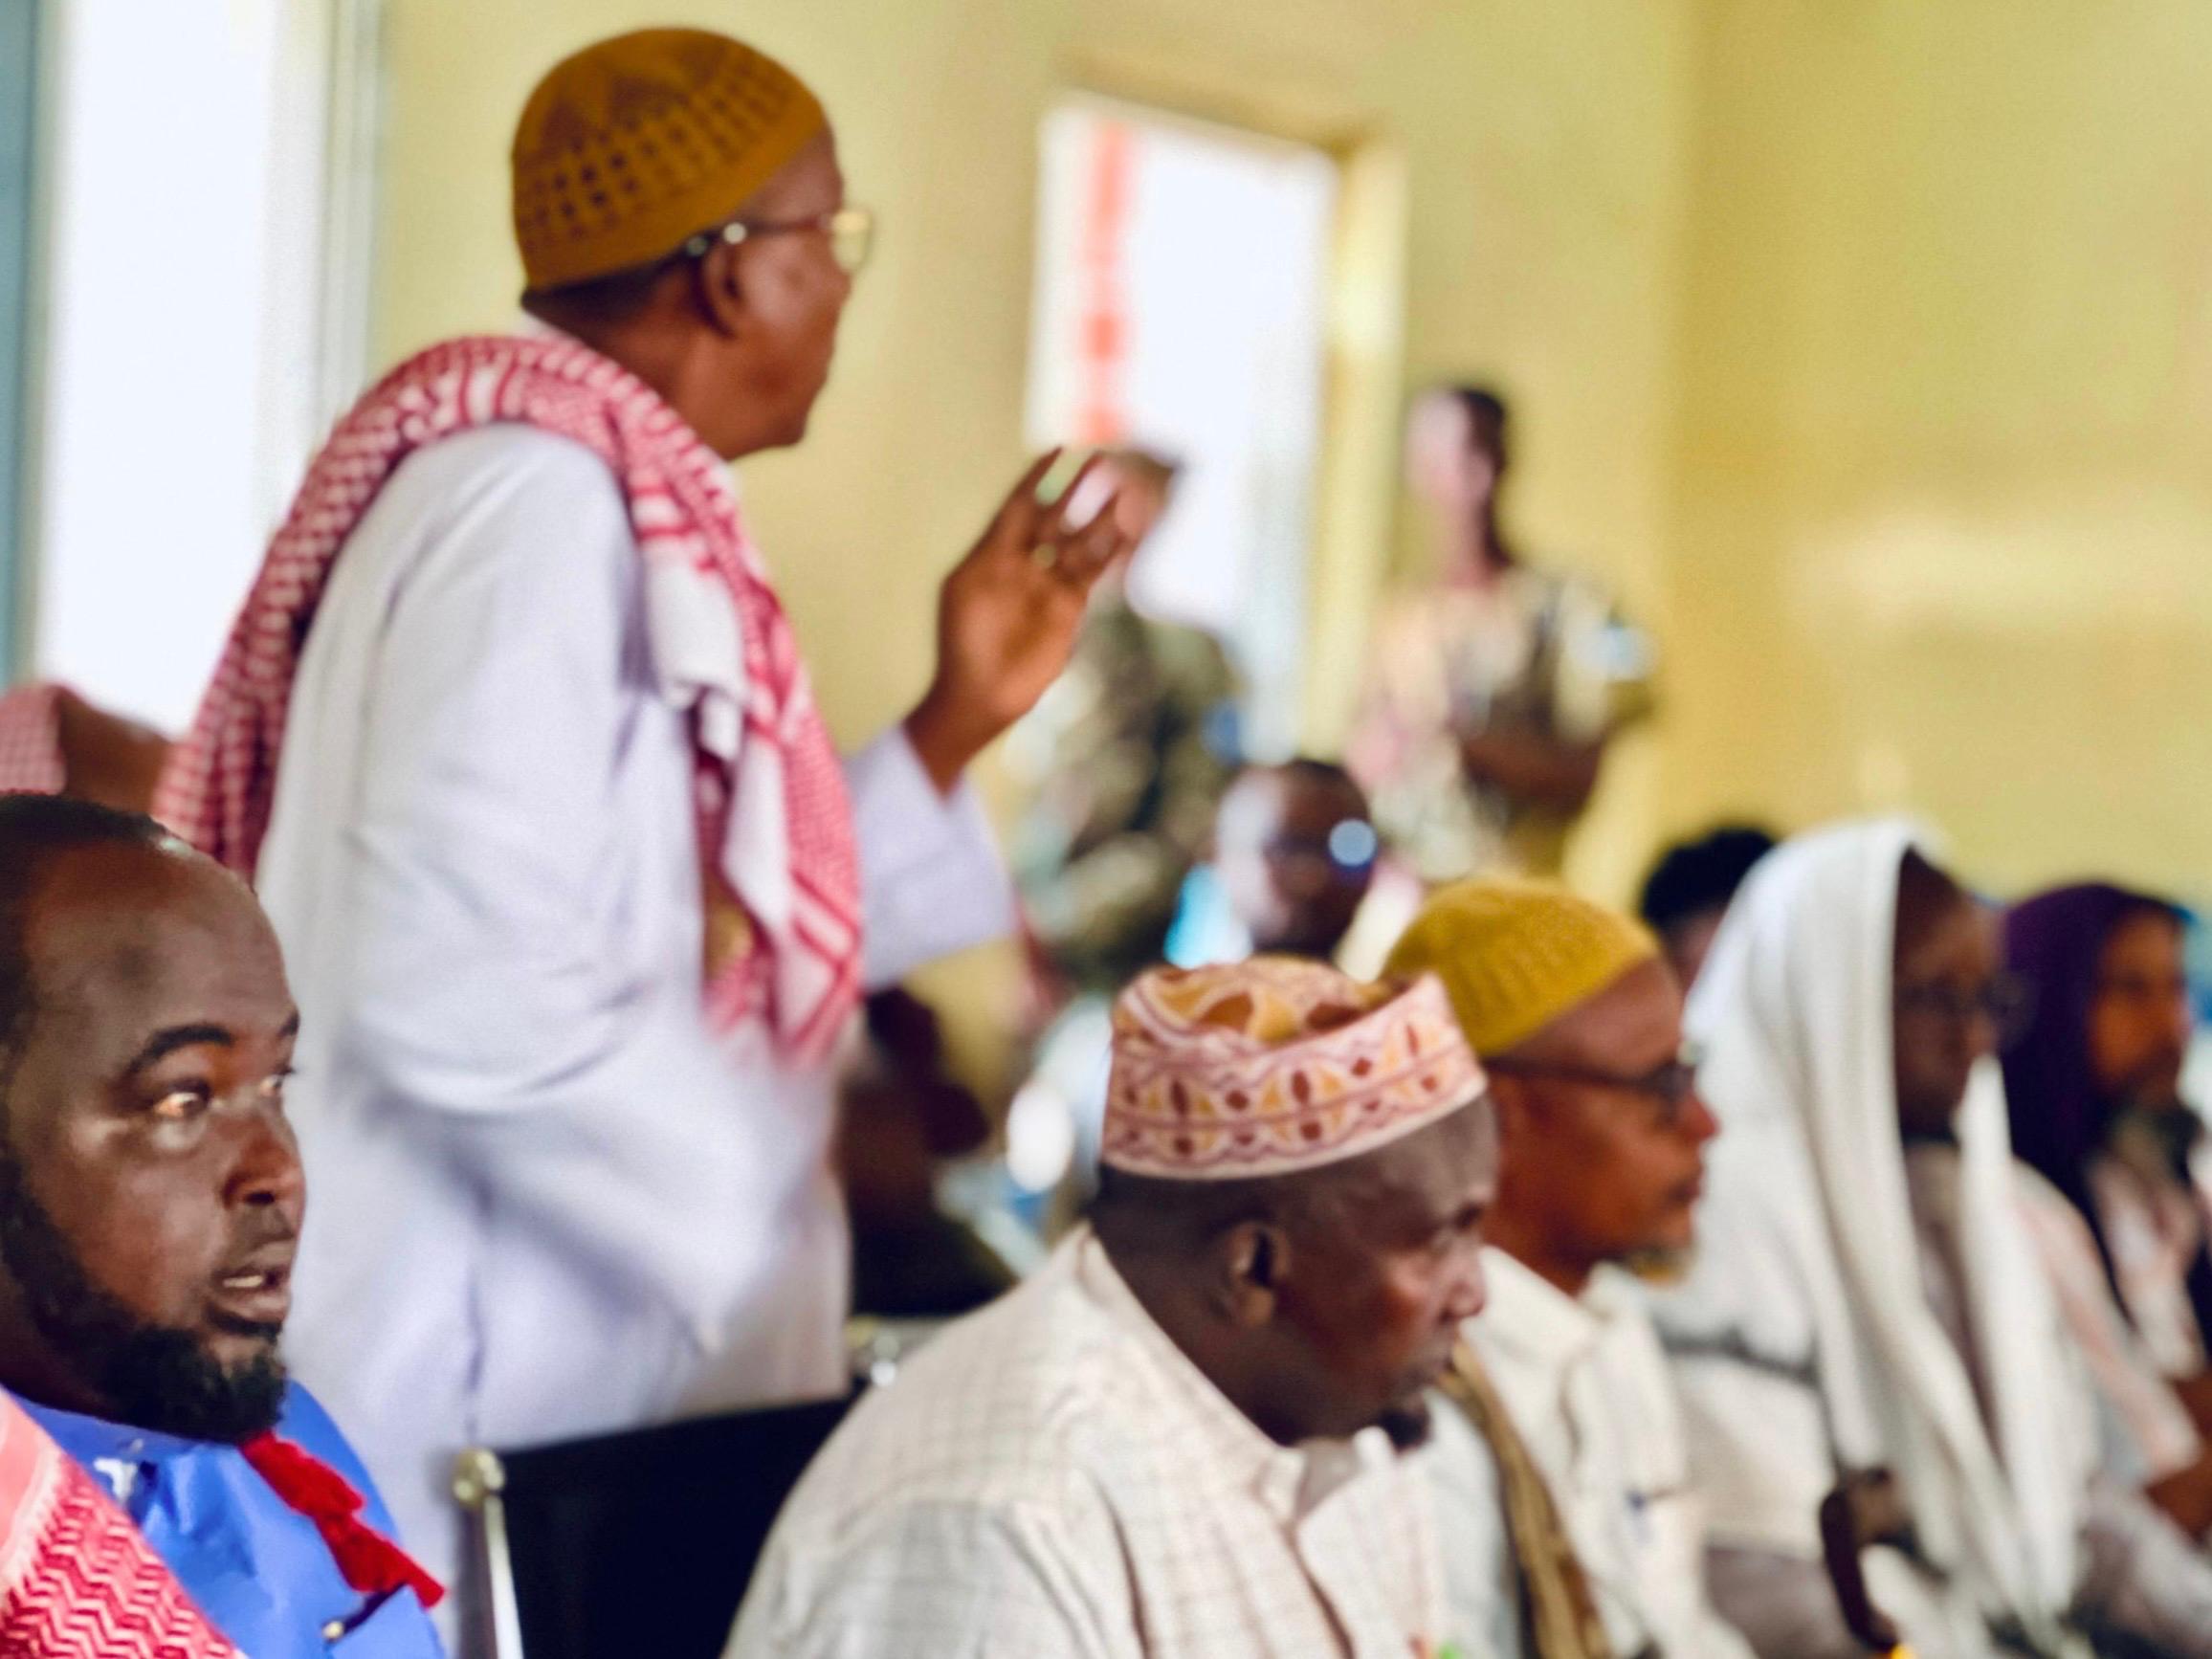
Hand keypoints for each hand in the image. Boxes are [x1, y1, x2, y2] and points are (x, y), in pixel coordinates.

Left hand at [906, 451, 1132, 792]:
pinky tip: (1131, 529)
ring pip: (1081, 540)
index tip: (1057, 449)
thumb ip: (996, 545)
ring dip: (1102, 515)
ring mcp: (1049, 584)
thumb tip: (1019, 511)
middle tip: (1103, 459)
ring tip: (1126, 489)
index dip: (1038, 476)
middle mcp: (1024, 564)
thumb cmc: (964, 641)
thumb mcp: (970, 585)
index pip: (1020, 503)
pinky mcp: (1069, 607)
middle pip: (1056, 515)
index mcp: (994, 553)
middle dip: (1078, 488)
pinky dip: (1113, 550)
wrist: (981, 693)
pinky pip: (1094, 571)